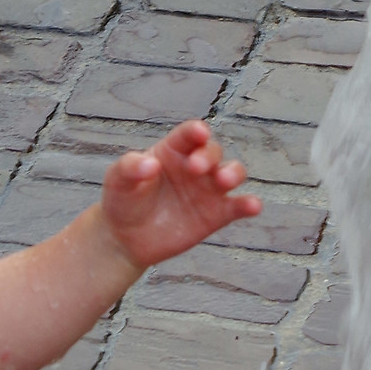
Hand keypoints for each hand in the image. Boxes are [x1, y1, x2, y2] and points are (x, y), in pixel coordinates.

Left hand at [98, 120, 261, 271]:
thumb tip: (150, 164)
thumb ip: (130, 167)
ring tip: (225, 181)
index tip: (198, 134)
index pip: (189, 134)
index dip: (196, 132)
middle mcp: (195, 165)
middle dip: (209, 156)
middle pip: (213, 151)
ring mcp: (208, 189)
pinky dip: (248, 205)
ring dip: (233, 173)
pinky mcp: (216, 214)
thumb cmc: (123, 200)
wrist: (125, 238)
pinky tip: (252, 206)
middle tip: (196, 168)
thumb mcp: (118, 180)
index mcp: (173, 150)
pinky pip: (237, 207)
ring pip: (232, 173)